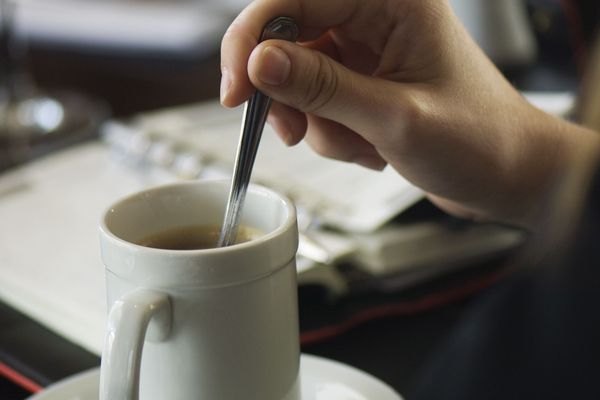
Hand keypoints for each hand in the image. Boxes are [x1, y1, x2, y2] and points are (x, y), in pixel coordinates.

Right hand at [220, 0, 599, 228]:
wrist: (509, 176)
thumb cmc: (479, 141)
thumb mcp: (394, 118)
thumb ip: (323, 88)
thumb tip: (259, 62)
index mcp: (391, 2)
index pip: (294, 0)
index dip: (252, 41)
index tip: (236, 90)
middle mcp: (376, 19)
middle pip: (289, 40)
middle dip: (288, 94)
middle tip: (293, 131)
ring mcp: (368, 54)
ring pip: (300, 80)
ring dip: (318, 124)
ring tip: (362, 146)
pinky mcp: (365, 84)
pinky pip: (319, 105)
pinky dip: (334, 135)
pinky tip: (372, 149)